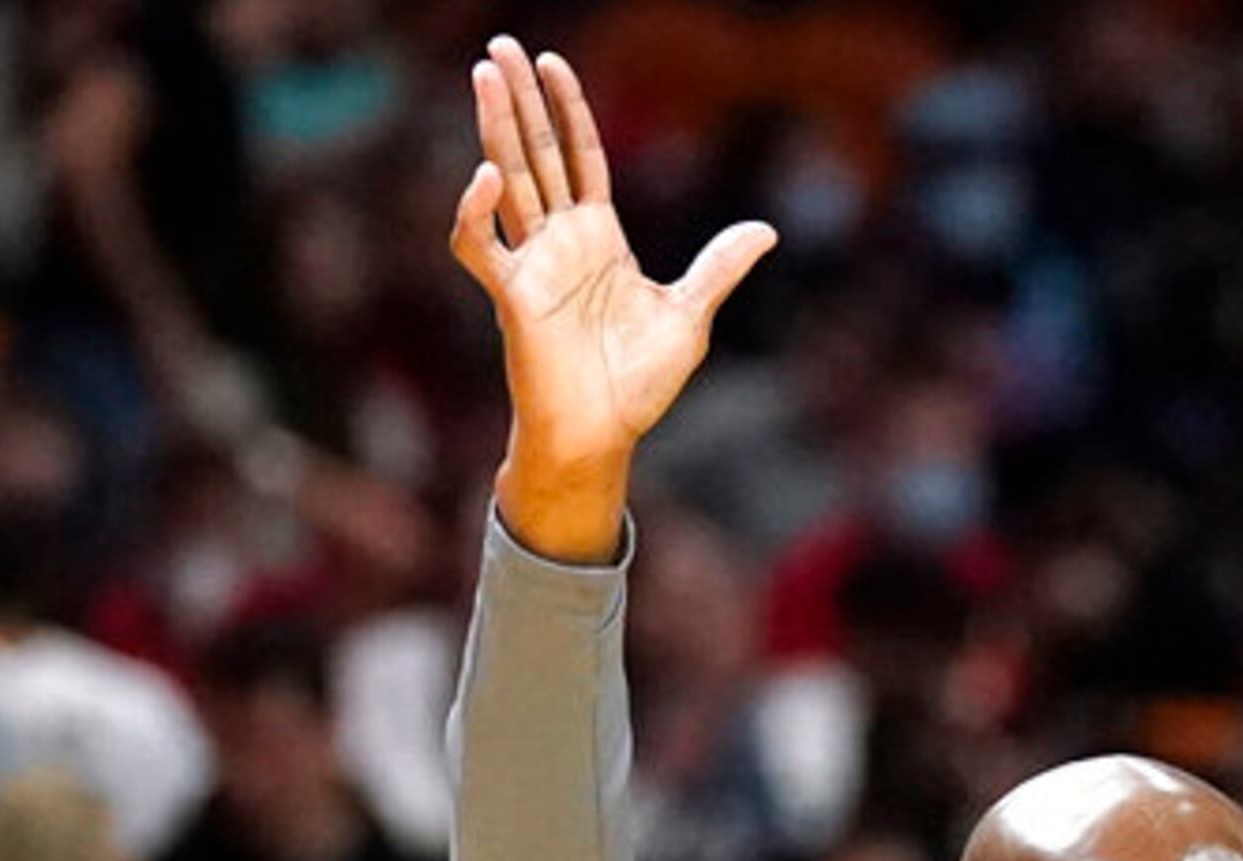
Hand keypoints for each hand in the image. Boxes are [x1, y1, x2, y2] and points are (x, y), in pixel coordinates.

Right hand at [448, 36, 774, 561]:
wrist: (606, 434)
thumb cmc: (637, 381)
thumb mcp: (690, 314)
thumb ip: (719, 266)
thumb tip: (765, 229)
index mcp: (598, 236)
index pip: (579, 155)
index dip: (568, 109)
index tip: (553, 62)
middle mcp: (559, 241)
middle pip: (535, 153)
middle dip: (520, 99)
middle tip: (502, 44)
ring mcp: (531, 264)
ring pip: (505, 180)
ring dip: (493, 128)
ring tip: (485, 75)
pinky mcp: (512, 296)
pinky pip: (481, 247)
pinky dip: (476, 214)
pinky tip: (486, 177)